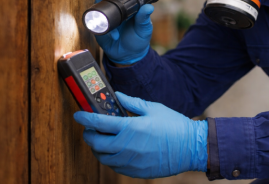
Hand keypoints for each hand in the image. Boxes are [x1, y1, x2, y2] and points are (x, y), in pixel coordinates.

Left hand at [74, 92, 207, 178]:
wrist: (190, 148)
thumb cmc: (173, 125)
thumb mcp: (152, 108)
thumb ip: (131, 103)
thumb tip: (116, 96)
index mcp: (130, 128)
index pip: (99, 123)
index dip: (85, 118)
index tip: (78, 115)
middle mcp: (126, 147)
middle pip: (96, 143)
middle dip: (88, 135)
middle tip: (90, 128)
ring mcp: (130, 162)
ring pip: (103, 157)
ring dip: (98, 147)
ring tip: (103, 139)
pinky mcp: (135, 172)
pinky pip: (115, 166)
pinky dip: (110, 157)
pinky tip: (116, 150)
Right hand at [94, 0, 153, 64]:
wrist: (127, 56)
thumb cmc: (138, 40)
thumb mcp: (144, 30)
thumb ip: (144, 19)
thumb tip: (149, 7)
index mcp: (132, 4)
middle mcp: (119, 5)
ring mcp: (108, 12)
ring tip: (105, 1)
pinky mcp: (99, 22)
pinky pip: (95, 17)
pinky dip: (101, 22)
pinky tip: (112, 33)